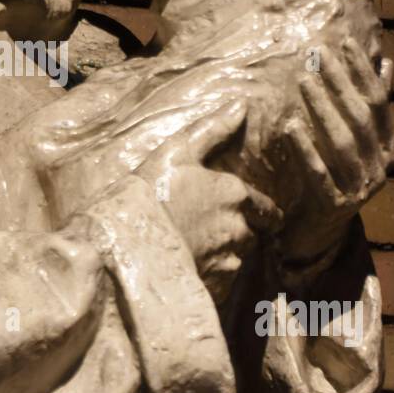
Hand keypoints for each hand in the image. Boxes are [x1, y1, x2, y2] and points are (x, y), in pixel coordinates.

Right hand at [136, 102, 281, 304]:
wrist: (127, 242)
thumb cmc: (151, 190)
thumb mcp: (177, 150)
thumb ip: (212, 129)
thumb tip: (241, 105)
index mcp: (235, 194)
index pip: (266, 208)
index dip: (263, 212)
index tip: (262, 215)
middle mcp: (239, 228)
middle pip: (250, 234)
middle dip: (237, 233)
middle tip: (211, 230)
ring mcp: (227, 261)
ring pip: (234, 260)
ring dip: (221, 256)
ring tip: (194, 251)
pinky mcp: (213, 287)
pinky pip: (217, 283)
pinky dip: (206, 277)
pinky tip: (185, 270)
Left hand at [280, 41, 393, 263]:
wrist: (321, 232)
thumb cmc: (337, 176)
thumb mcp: (357, 142)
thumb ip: (370, 106)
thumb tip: (384, 63)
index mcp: (388, 148)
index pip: (378, 102)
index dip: (362, 71)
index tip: (343, 42)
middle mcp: (380, 167)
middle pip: (360, 118)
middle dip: (339, 83)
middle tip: (317, 55)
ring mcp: (359, 189)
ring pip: (342, 143)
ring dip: (322, 109)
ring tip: (302, 81)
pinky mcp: (334, 207)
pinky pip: (319, 174)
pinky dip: (305, 149)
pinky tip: (290, 127)